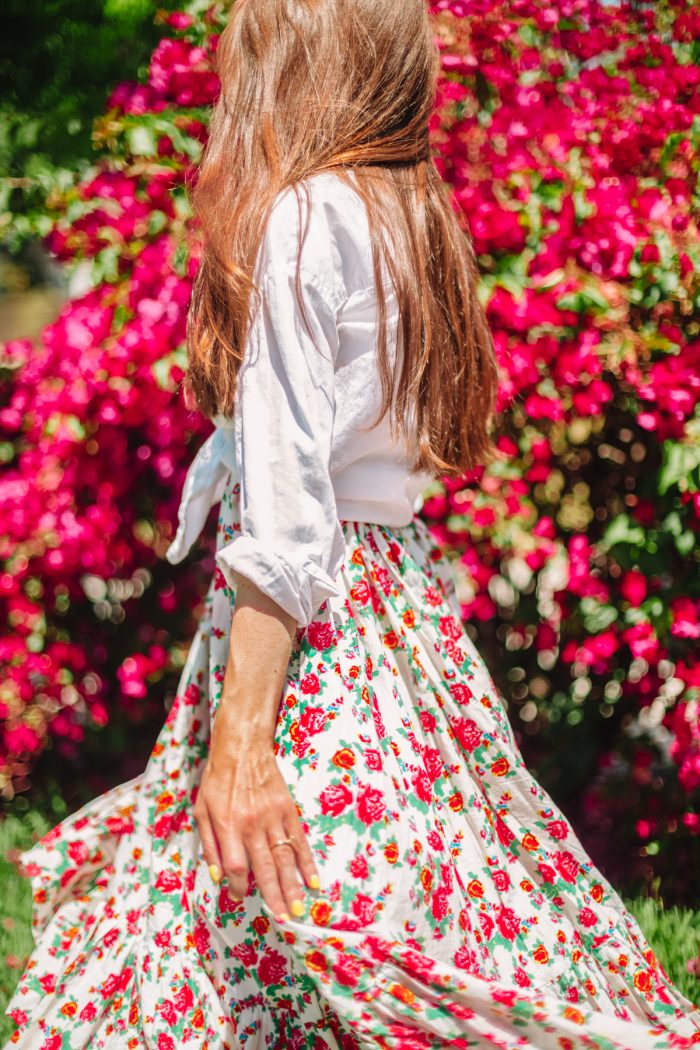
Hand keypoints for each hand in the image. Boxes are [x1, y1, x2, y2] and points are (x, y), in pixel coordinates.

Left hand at [194, 704, 320, 918]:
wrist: (242, 747)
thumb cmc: (217, 780)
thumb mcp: (202, 810)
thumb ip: (209, 844)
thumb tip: (218, 878)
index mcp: (228, 825)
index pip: (236, 866)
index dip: (239, 887)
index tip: (240, 897)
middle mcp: (251, 824)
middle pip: (265, 867)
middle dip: (274, 896)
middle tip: (284, 920)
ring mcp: (272, 816)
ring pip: (284, 857)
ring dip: (293, 885)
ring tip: (300, 909)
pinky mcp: (287, 808)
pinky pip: (299, 838)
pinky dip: (307, 860)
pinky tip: (313, 879)